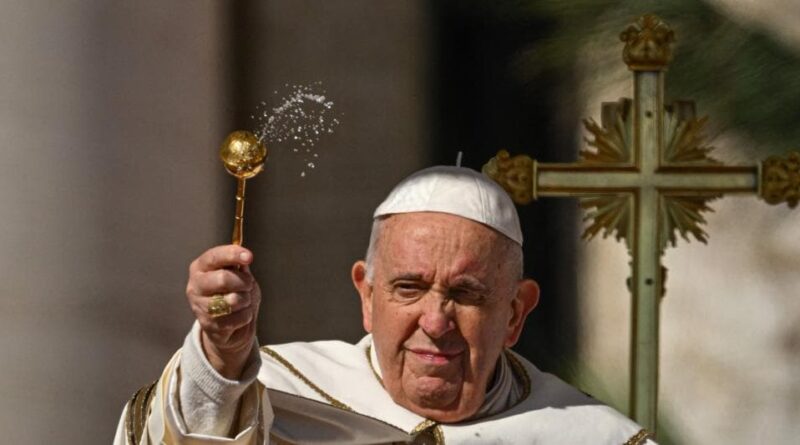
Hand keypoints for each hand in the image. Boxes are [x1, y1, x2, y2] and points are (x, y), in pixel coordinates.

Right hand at [186, 245, 260, 378]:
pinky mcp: (208, 325)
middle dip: (243, 282)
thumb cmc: (233, 293)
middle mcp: (195, 285)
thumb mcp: (237, 274)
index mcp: (200, 267)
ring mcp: (199, 306)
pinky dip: (245, 316)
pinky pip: (236, 318)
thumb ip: (239, 265)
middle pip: (223, 279)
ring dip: (245, 300)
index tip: (249, 256)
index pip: (214, 257)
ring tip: (243, 301)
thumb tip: (244, 257)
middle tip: (248, 285)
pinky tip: (240, 314)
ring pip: (232, 300)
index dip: (232, 254)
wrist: (229, 325)